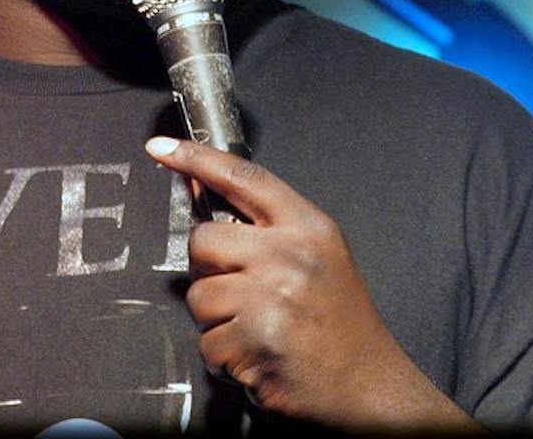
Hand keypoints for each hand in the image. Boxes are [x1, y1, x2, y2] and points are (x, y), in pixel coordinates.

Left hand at [144, 136, 483, 431]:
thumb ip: (265, 223)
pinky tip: (256, 353)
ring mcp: (271, 296)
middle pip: (203, 240)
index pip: (241, 176)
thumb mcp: (319, 251)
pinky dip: (225, 356)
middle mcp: (289, 253)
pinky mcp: (257, 339)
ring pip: (199, 295)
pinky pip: (208, 342)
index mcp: (307, 225)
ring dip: (216, 318)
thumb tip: (201, 188)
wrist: (371, 385)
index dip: (196, 157)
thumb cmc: (340, 320)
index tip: (161, 148)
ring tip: (254, 326)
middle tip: (238, 288)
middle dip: (207, 268)